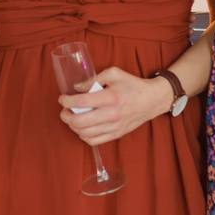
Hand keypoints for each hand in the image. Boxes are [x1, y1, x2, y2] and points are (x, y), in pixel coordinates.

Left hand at [59, 68, 173, 145]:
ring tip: (72, 118)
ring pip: (84, 133)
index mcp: (110, 97)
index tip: (63, 98)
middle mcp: (111, 114)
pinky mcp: (116, 134)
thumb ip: (93, 79)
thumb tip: (77, 88)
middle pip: (79, 122)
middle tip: (64, 110)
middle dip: (66, 116)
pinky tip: (83, 128)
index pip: (81, 102)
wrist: (152, 100)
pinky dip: (83, 136)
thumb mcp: (114, 73)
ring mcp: (114, 127)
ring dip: (73, 126)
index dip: (66, 101)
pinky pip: (93, 141)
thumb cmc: (132, 85)